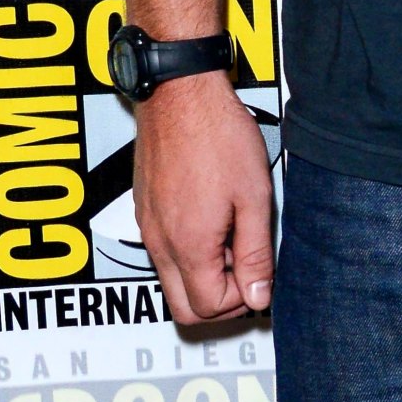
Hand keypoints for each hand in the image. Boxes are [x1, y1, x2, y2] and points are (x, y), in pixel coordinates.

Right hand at [133, 75, 275, 326]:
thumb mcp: (253, 196)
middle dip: (219, 302)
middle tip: (246, 271)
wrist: (179, 92)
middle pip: (183, 309)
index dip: (242, 299)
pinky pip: (162, 253)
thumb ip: (255, 253)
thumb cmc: (217, 135)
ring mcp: (147, 226)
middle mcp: (160, 242)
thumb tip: (258, 295)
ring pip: (171, 281)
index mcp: (189, 245)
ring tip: (233, 237)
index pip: (209, 308)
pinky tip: (213, 220)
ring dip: (204, 276)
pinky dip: (188, 253)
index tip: (259, 273)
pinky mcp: (143, 209)